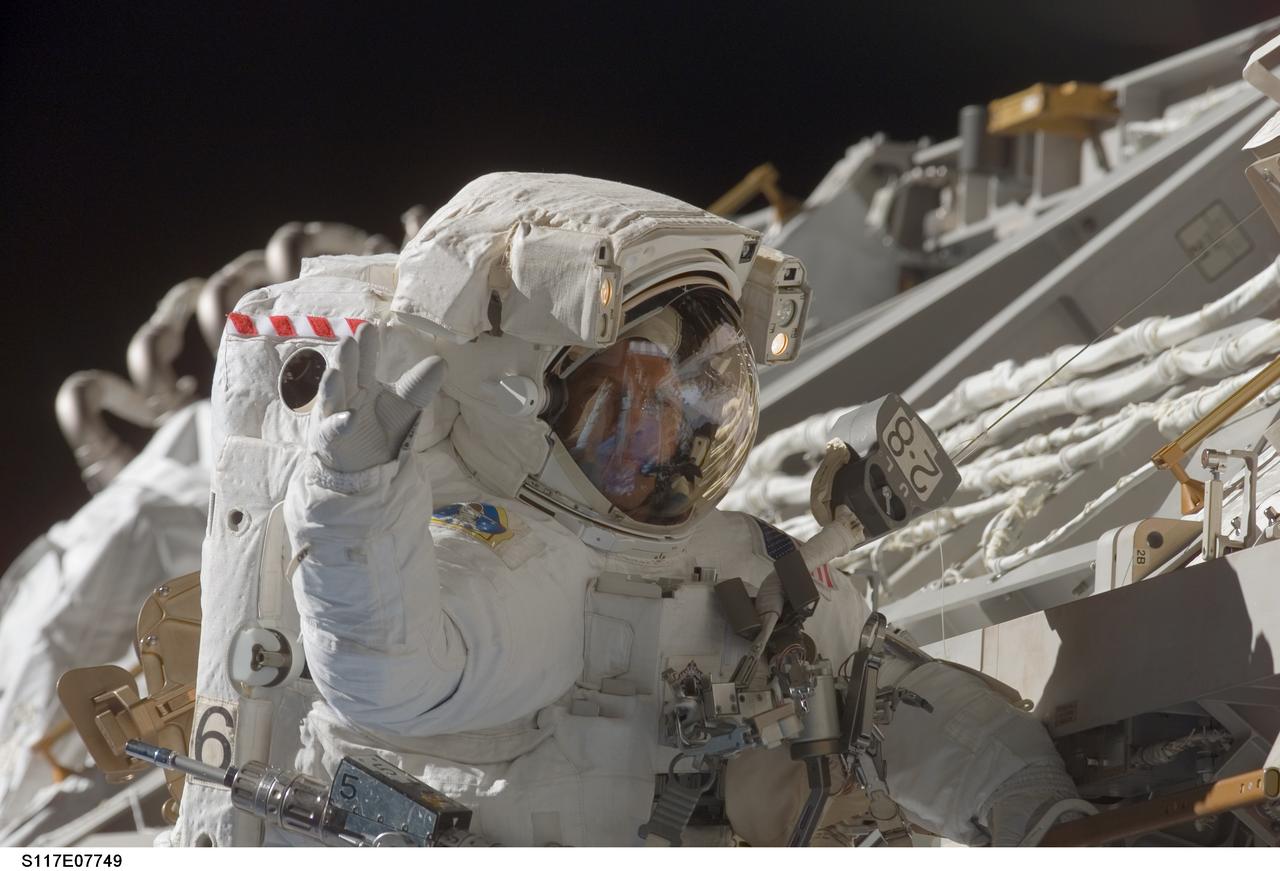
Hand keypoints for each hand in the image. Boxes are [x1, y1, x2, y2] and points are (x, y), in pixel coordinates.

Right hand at [310, 323, 446, 472]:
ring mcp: (333, 415)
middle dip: (346, 359)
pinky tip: (349, 417)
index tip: (368, 326)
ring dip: (332, 386)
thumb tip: (442, 362)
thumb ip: (419, 385)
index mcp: (361, 382)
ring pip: (332, 398)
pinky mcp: (328, 439)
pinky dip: (339, 424)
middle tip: (348, 341)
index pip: (363, 362)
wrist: (365, 466)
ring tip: (335, 372)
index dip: (365, 346)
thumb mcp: (404, 406)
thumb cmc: (380, 428)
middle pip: (344, 374)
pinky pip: (332, 430)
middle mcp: (345, 395)